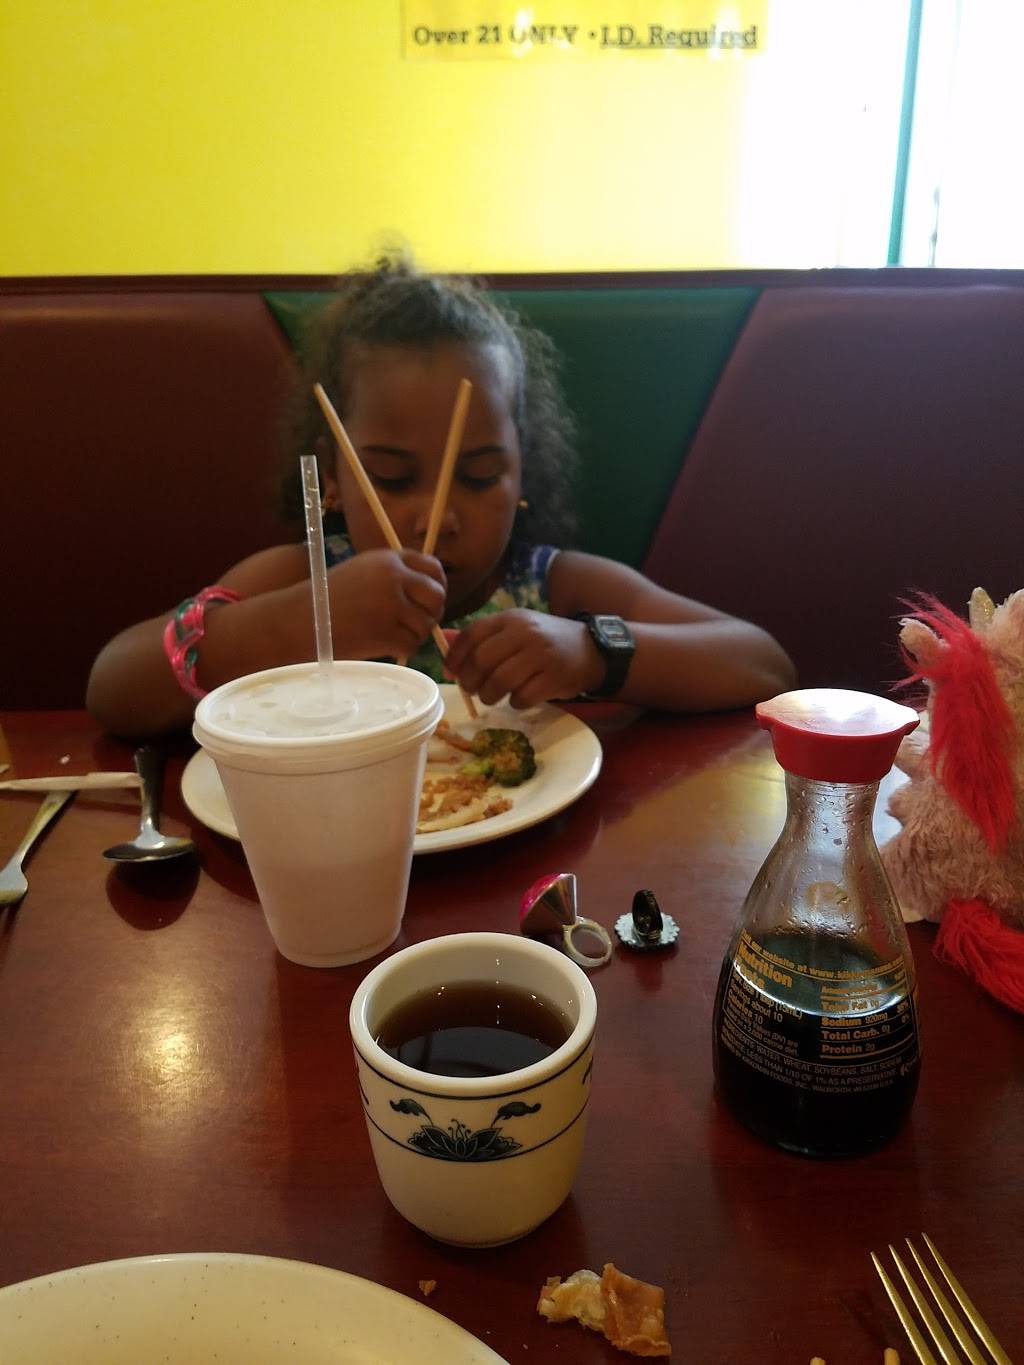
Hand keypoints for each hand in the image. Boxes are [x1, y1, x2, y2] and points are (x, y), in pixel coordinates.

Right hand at [327, 549, 445, 659]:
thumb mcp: (363, 571)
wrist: (299, 620)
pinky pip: (413, 645)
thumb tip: (432, 590)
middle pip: (437, 596)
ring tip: (391, 633)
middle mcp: (394, 577)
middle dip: (431, 612)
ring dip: (414, 633)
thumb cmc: (328, 598)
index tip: (429, 598)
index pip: (433, 568)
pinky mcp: (388, 633)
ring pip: (427, 624)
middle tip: (415, 622)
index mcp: (389, 558)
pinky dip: (403, 650)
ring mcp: (392, 605)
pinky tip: (385, 645)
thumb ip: (395, 574)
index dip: (437, 585)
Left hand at [445, 610, 602, 707]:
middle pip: (482, 661)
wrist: (594, 650)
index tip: (450, 672)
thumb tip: (445, 645)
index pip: (472, 634)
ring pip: (499, 682)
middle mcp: (525, 633)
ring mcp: (541, 655)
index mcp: (512, 619)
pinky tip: (520, 698)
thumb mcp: (516, 631)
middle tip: (472, 690)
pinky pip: (522, 698)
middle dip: (470, 681)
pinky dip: (516, 703)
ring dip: (490, 695)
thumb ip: (483, 637)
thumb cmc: (547, 642)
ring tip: (493, 697)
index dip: (456, 656)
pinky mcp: (554, 678)